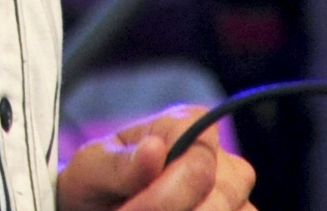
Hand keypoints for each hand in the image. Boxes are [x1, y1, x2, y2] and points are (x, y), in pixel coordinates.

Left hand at [57, 106, 255, 210]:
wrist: (96, 206)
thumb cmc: (96, 181)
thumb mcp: (92, 169)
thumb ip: (121, 163)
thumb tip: (155, 148)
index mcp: (184, 125)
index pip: (199, 157)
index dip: (168, 190)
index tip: (132, 209)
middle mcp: (219, 157)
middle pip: (220, 194)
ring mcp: (234, 193)